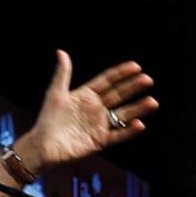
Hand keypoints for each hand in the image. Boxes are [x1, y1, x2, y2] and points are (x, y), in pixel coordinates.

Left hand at [20, 50, 158, 173]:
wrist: (43, 145)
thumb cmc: (47, 118)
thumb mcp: (55, 93)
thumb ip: (62, 74)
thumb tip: (61, 51)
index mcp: (86, 95)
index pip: (107, 81)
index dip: (121, 73)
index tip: (136, 66)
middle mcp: (96, 108)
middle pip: (118, 95)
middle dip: (133, 87)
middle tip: (147, 79)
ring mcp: (99, 124)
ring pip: (123, 114)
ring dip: (138, 109)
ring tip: (152, 102)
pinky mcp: (100, 140)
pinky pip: (118, 134)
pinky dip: (129, 130)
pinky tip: (139, 124)